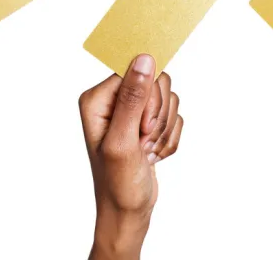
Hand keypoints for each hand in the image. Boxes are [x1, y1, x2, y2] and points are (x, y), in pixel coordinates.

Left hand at [80, 55, 182, 259]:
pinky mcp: (148, 121)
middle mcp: (113, 100)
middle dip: (158, 117)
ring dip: (164, 130)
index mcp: (98, 98)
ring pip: (168, 99)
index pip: (136, 70)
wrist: (128, 213)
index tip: (143, 126)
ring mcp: (132, 110)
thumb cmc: (116, 185)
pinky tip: (153, 155)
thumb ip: (133, 98)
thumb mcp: (123, 141)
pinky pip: (174, 115)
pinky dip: (169, 138)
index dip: (148, 98)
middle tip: (143, 142)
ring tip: (146, 151)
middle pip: (156, 82)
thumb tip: (144, 58)